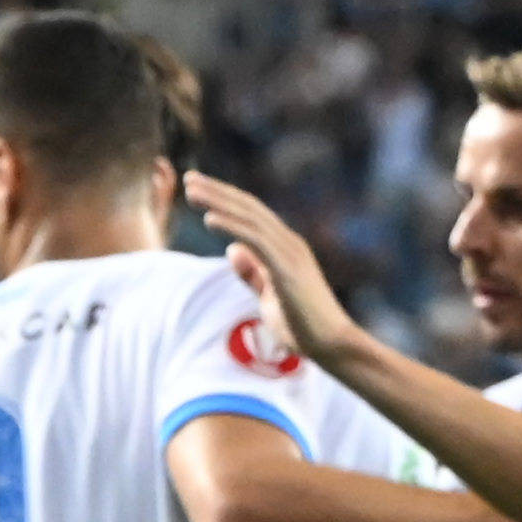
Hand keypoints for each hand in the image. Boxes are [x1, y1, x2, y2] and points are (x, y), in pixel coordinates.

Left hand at [181, 171, 359, 369]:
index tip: (197, 187)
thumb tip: (232, 249)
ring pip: (250, 218)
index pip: (250, 215)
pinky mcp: (288, 269)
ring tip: (192, 191)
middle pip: (248, 208)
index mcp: (283, 247)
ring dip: (220, 202)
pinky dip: (232, 226)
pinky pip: (257, 241)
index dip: (224, 199)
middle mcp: (288, 243)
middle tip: (189, 178)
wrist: (331, 343)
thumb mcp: (268, 294)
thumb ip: (253, 272)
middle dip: (218, 191)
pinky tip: (209, 218)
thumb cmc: (301, 324)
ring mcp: (290, 253)